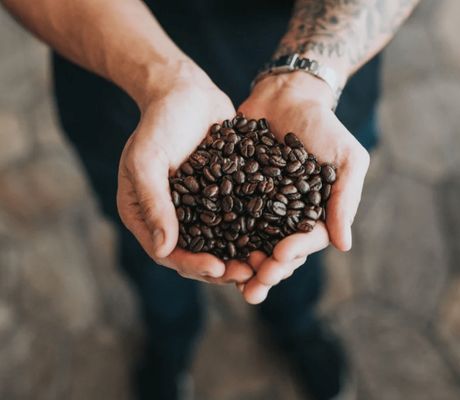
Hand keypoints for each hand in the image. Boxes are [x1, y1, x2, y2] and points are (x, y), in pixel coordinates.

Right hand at [117, 65, 253, 283]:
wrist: (185, 92)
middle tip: (251, 275)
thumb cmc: (158, 123)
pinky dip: (256, 231)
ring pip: (222, 242)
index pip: (169, 252)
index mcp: (148, 216)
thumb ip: (153, 203)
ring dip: (244, 256)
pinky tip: (277, 237)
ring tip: (268, 263)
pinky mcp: (224, 196)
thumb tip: (164, 249)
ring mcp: (201, 208)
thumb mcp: (147, 160)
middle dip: (224, 268)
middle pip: (199, 254)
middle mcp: (174, 218)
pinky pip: (239, 219)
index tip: (218, 269)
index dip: (193, 264)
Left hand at [238, 72, 369, 303]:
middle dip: (266, 271)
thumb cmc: (324, 126)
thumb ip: (345, 199)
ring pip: (251, 242)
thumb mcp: (347, 158)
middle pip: (277, 251)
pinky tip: (208, 249)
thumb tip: (344, 245)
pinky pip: (228, 217)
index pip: (306, 242)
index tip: (279, 258)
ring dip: (242, 263)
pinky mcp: (236, 192)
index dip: (294, 253)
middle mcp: (286, 215)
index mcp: (314, 213)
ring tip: (230, 280)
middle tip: (252, 288)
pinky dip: (220, 235)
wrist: (287, 96)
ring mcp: (260, 206)